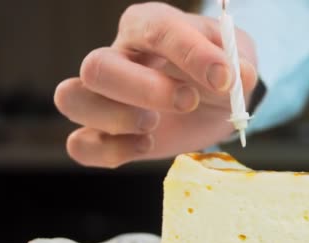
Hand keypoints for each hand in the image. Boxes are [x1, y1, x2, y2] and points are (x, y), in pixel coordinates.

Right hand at [54, 2, 257, 167]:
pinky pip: (80, 145)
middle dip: (145, 89)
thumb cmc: (219, 71)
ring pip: (71, 98)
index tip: (224, 78)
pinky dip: (109, 151)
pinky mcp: (107, 133)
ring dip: (115, 117)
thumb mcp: (237, 58)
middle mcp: (119, 55)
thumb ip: (237, 64)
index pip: (155, 29)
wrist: (214, 103)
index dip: (189, 53)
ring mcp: (105, 96)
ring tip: (154, 124)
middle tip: (188, 101)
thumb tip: (238, 77)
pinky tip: (145, 145)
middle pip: (97, 66)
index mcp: (150, 25)